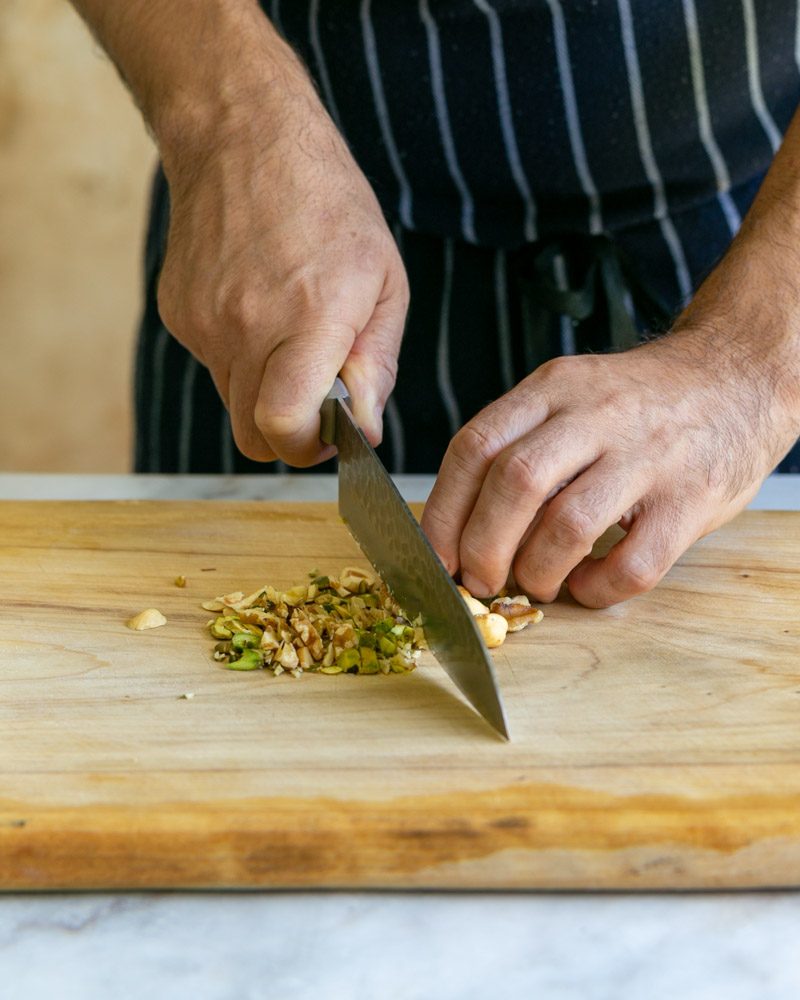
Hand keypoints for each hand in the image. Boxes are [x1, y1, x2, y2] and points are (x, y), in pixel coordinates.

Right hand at [157, 73, 407, 465]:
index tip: (329, 434)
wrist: (244, 137)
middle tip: (316, 400)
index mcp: (309, 318)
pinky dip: (238, 354)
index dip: (306, 447)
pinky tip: (256, 304)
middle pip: (253, 435)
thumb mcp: (385, 281)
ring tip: (288, 334)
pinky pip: (211, 363)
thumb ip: (378, 363)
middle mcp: (247, 326)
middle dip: (288, 433)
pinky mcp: (178, 312)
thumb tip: (366, 426)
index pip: (284, 426)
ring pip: (232, 402)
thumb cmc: (329, 204)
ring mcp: (204, 321)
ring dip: (264, 390)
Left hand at [421, 327, 799, 607]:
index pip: (475, 446)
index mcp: (553, 389)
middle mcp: (596, 416)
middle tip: (479, 580)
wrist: (736, 378)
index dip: (444, 511)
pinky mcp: (690, 500)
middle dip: (482, 548)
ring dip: (537, 570)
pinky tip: (588, 587)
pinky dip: (598, 588)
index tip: (436, 555)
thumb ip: (520, 442)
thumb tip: (460, 525)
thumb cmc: (638, 404)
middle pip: (515, 483)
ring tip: (536, 584)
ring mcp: (647, 456)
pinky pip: (634, 562)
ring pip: (569, 524)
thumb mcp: (570, 394)